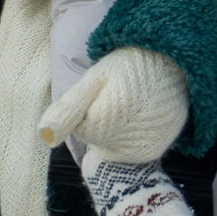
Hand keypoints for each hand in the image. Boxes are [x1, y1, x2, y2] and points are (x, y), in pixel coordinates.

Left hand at [37, 45, 188, 163]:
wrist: (171, 61)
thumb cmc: (128, 65)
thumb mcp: (94, 78)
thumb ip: (70, 108)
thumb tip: (45, 136)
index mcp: (117, 109)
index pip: (84, 129)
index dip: (88, 111)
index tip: (105, 93)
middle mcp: (137, 130)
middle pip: (98, 142)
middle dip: (100, 125)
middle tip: (118, 99)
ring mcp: (150, 141)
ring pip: (112, 150)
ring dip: (113, 135)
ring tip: (129, 109)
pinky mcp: (157, 148)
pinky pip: (129, 155)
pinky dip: (127, 142)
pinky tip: (137, 121)